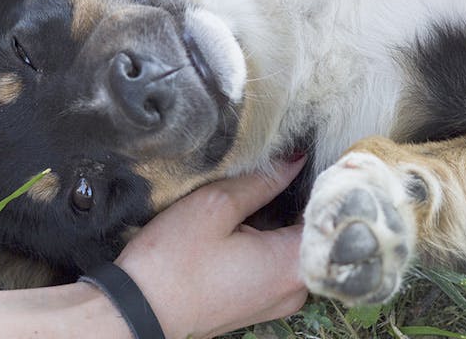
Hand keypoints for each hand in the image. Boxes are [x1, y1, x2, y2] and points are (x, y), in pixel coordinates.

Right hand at [115, 157, 307, 338]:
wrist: (137, 313)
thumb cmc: (172, 263)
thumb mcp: (215, 206)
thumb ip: (263, 181)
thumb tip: (296, 161)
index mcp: (293, 265)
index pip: (329, 213)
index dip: (323, 179)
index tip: (313, 152)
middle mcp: (297, 289)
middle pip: (315, 231)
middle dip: (302, 197)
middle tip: (286, 162)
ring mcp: (280, 301)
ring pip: (295, 246)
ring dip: (284, 218)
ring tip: (266, 187)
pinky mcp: (261, 304)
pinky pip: (279, 263)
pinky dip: (271, 239)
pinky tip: (252, 219)